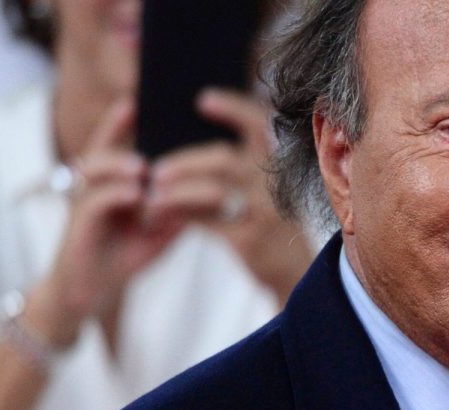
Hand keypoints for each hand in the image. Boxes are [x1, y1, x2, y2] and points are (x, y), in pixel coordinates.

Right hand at [33, 100, 183, 346]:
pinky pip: (94, 204)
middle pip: (100, 149)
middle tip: (139, 116)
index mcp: (112, 183)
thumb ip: (178, 209)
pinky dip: (115, 196)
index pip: (115, 144)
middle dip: (115, 130)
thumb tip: (210, 190)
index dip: (122, 121)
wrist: (89, 294)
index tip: (138, 98)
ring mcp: (82, 205)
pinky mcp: (77, 227)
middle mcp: (93, 188)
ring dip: (119, 165)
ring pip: (93, 171)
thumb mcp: (159, 230)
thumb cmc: (124, 256)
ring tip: (142, 166)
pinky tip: (135, 195)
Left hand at [146, 88, 312, 300]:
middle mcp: (274, 185)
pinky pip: (208, 222)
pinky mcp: (250, 239)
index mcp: (279, 165)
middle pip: (224, 160)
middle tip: (156, 170)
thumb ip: (243, 168)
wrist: (294, 271)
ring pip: (212, 191)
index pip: (259, 125)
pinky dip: (182, 217)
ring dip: (177, 192)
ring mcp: (264, 212)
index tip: (202, 99)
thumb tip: (191, 147)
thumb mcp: (268, 191)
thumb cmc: (271, 225)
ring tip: (154, 195)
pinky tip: (164, 217)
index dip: (233, 108)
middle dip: (185, 161)